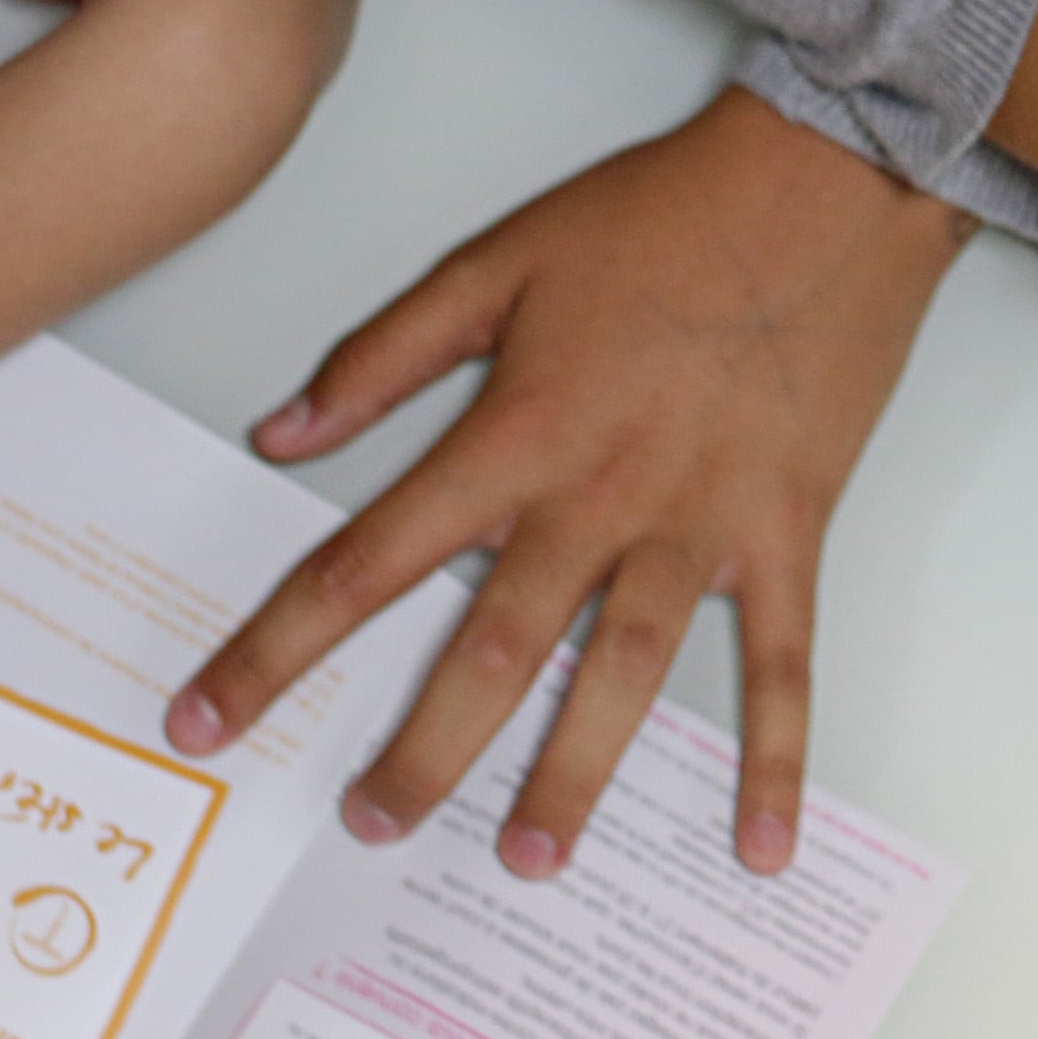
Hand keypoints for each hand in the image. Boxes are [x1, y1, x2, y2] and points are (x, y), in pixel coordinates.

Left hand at [164, 90, 966, 880]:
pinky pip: (785, 665)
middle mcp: (599, 498)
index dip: (278, 650)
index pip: (369, 563)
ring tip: (529, 858)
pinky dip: (776, 760)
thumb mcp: (499, 260)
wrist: (828, 180)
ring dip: (575, 774)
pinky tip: (761, 845)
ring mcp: (700, 525)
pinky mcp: (787, 532)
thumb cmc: (663, 212)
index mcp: (517, 434)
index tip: (210, 719)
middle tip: (371, 823)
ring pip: (623, 676)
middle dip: (422, 751)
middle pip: (491, 650)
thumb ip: (388, 357)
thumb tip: (282, 432)